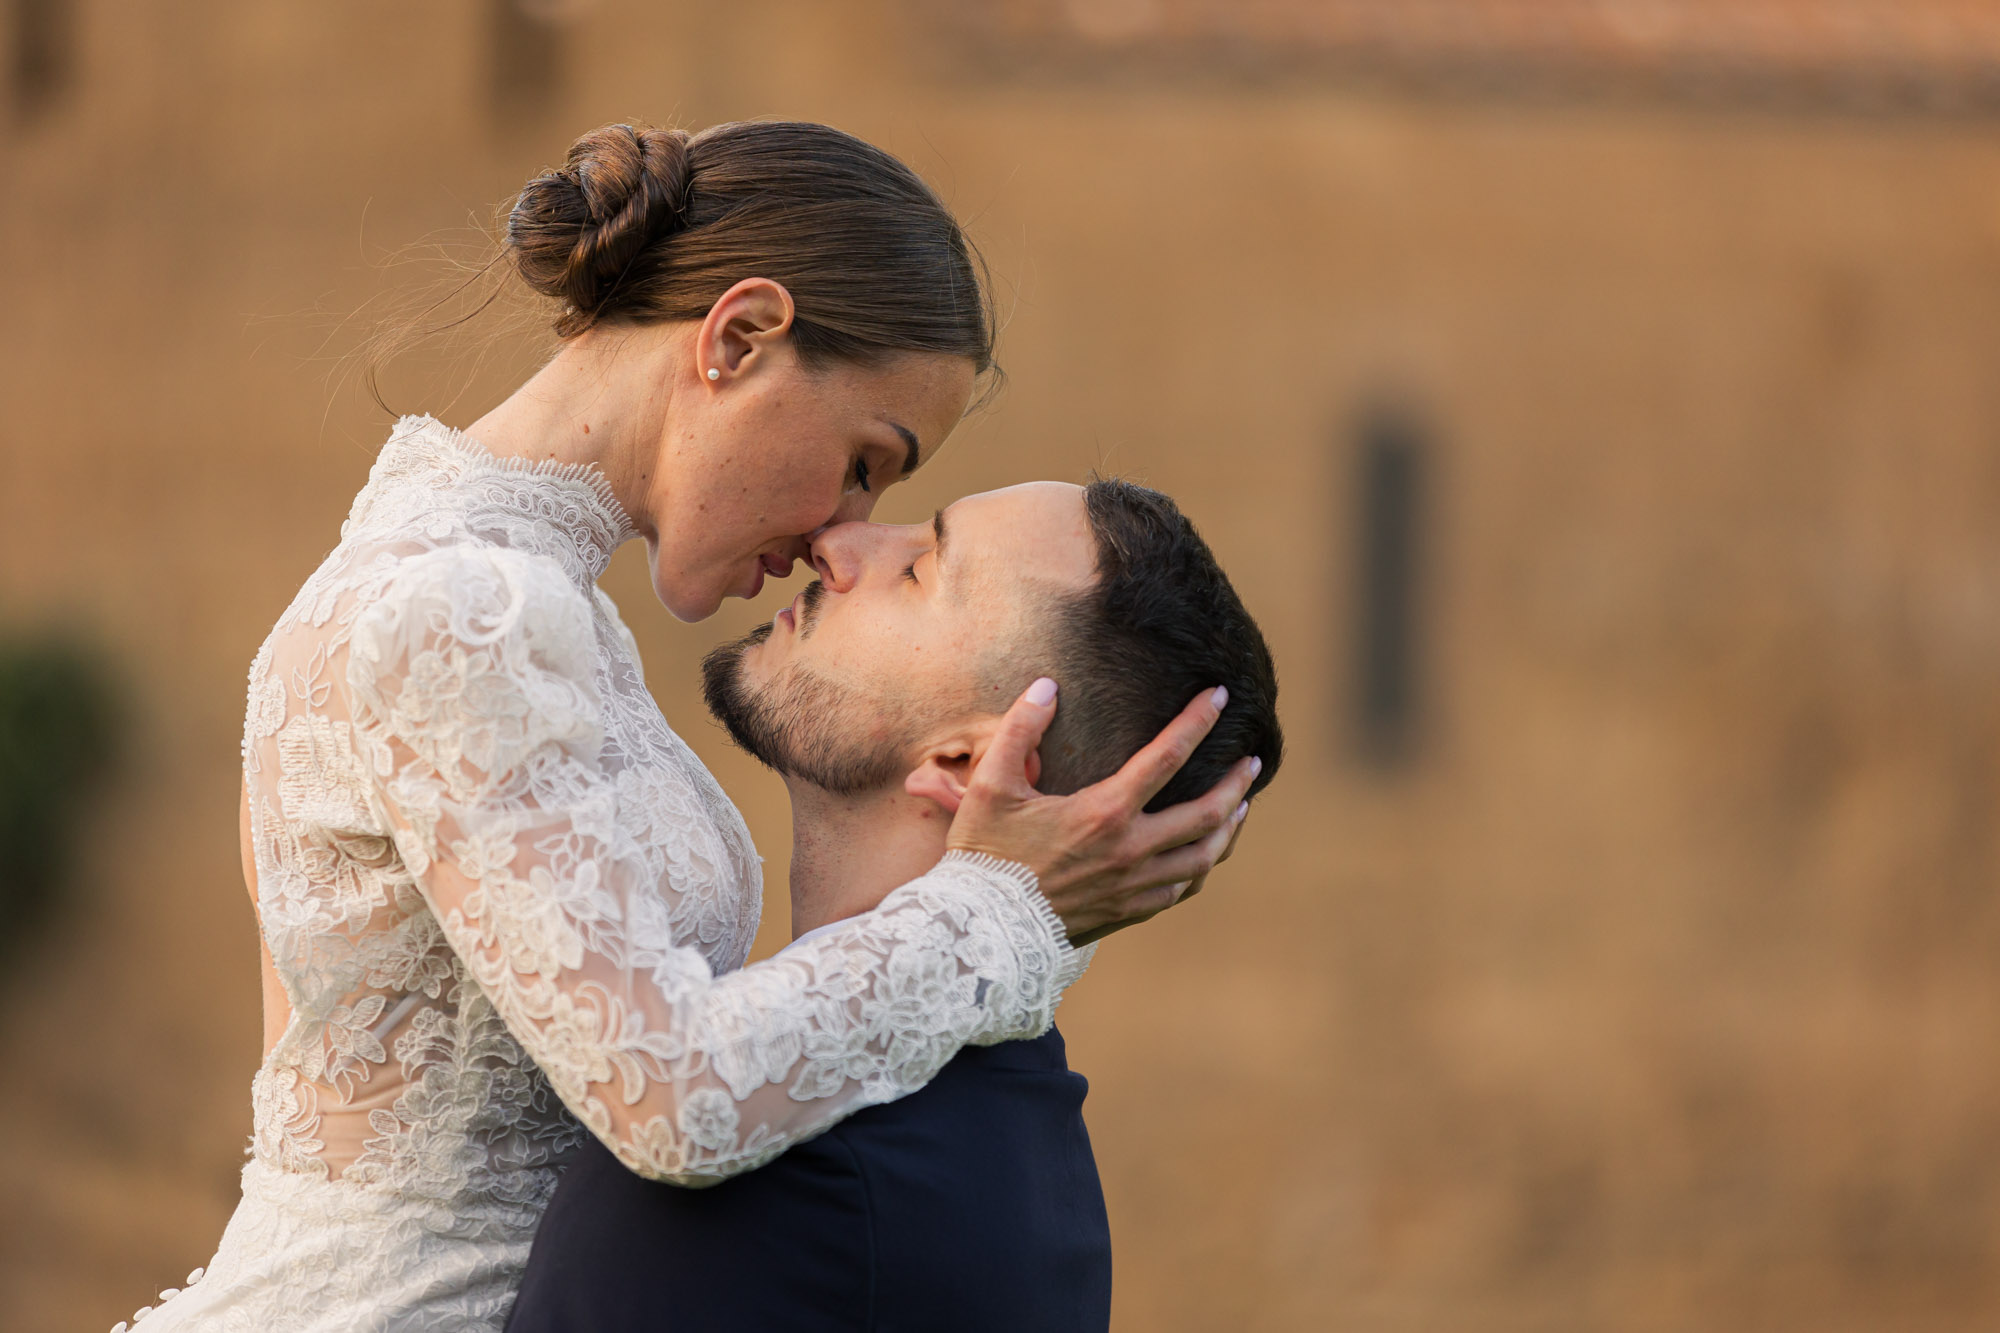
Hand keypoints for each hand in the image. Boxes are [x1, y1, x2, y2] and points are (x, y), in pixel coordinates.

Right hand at [945, 678, 1259, 944]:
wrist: (981, 930)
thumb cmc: (985, 855)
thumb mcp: (991, 784)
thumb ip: (1021, 729)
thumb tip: (1046, 687)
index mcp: (1105, 812)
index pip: (1168, 756)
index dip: (1198, 721)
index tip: (1220, 697)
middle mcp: (1132, 850)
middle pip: (1207, 812)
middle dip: (1236, 782)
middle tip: (1251, 762)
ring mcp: (1135, 886)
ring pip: (1204, 857)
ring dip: (1229, 828)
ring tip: (1241, 807)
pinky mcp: (1128, 913)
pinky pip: (1180, 890)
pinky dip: (1200, 867)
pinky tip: (1203, 855)